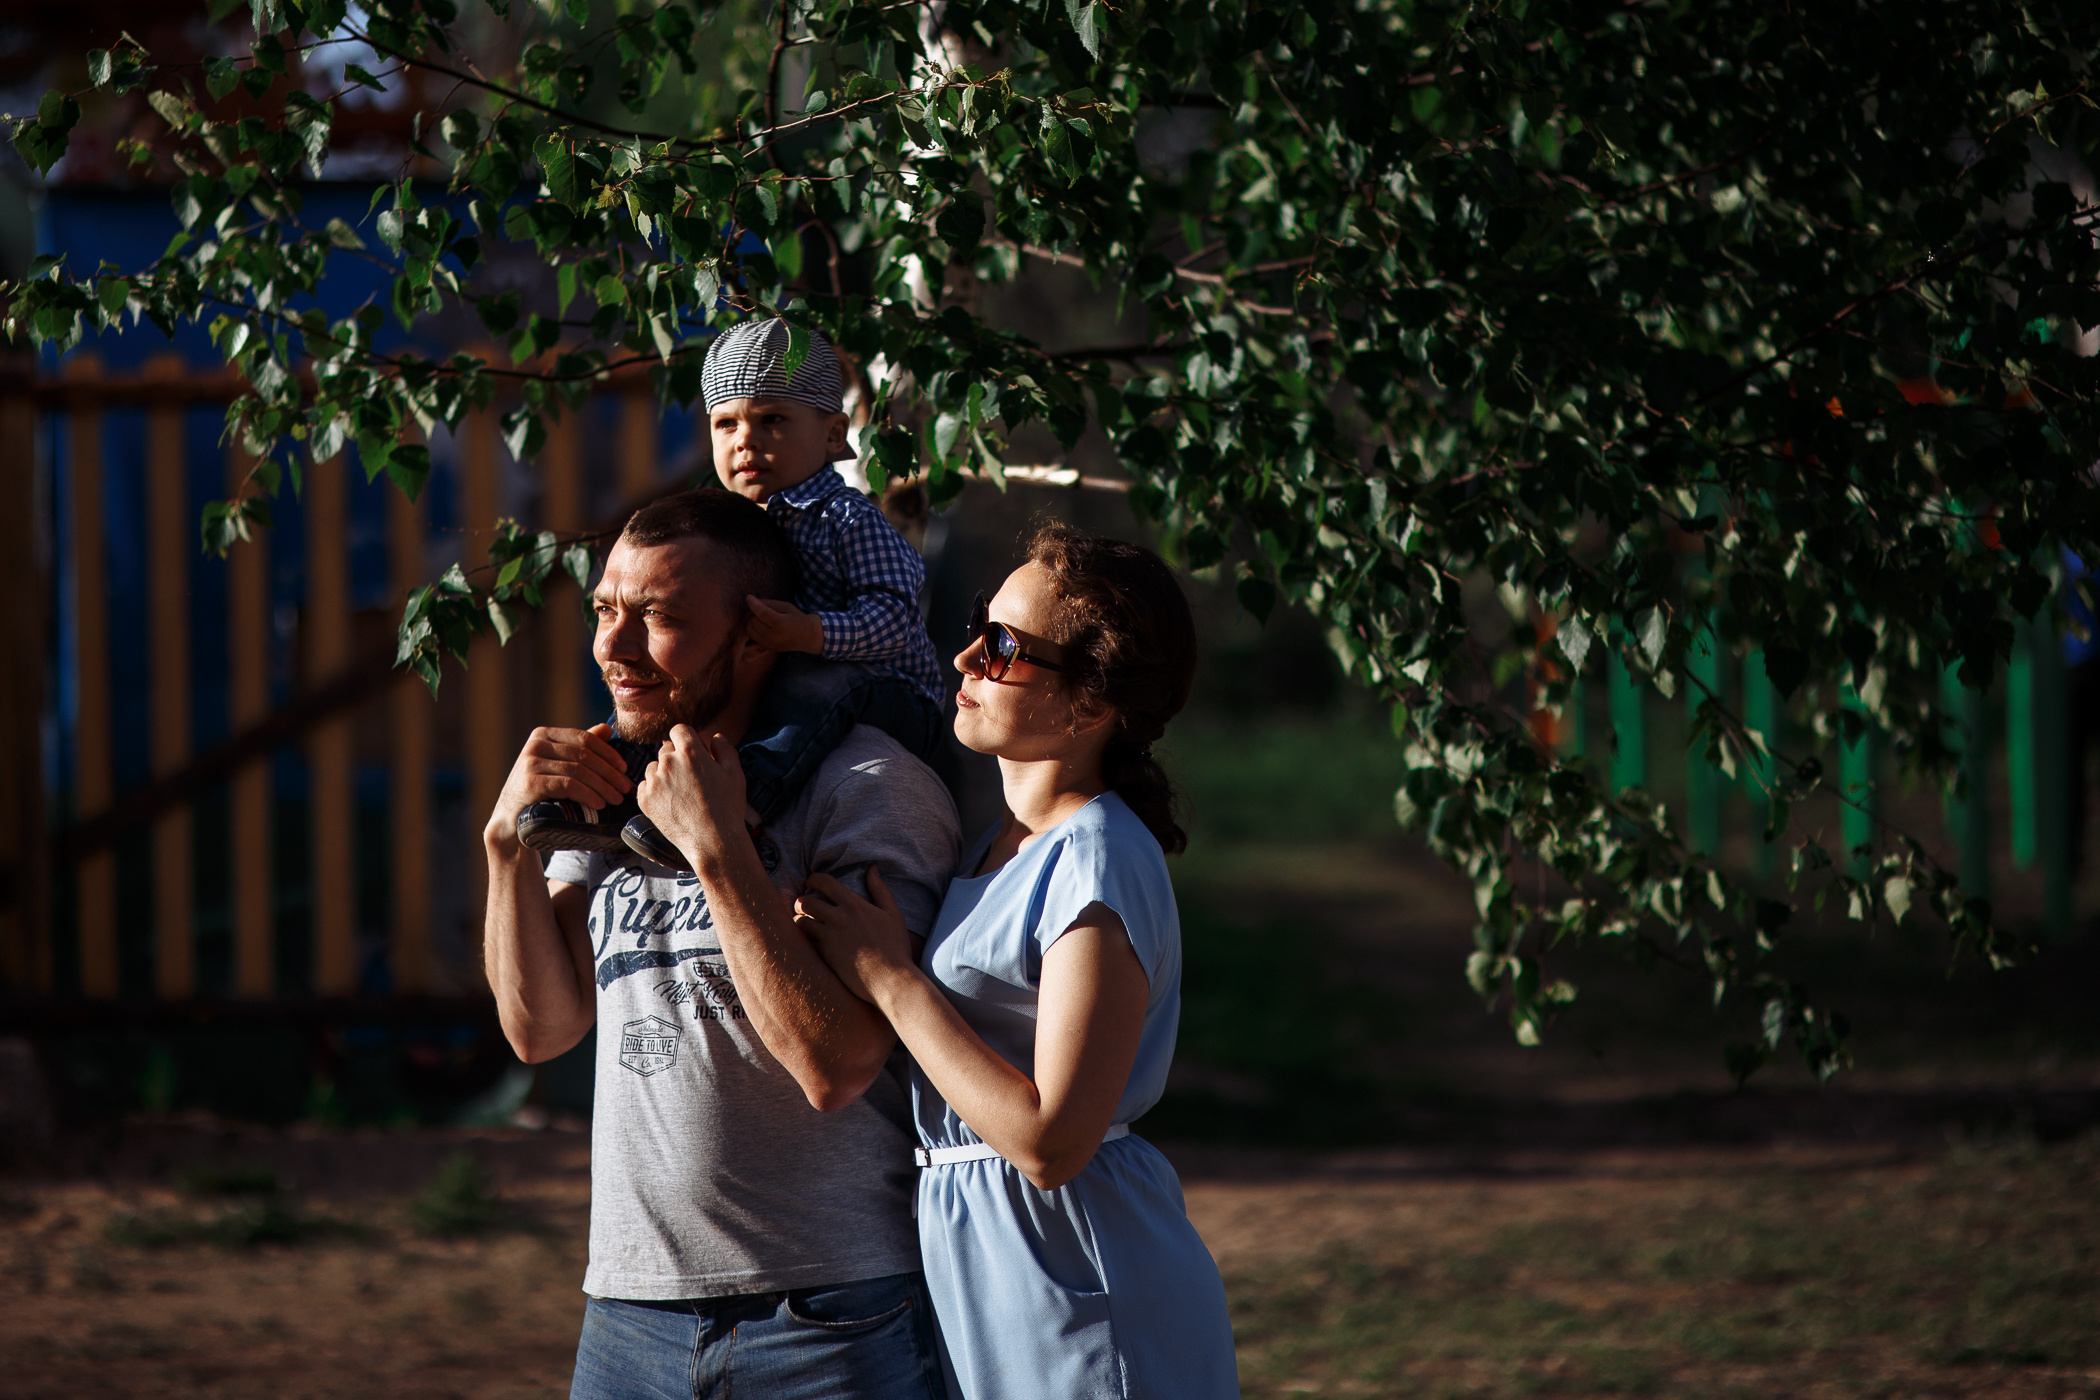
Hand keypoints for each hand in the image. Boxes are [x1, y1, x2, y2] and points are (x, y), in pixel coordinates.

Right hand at [485, 723, 632, 850]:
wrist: (511, 819)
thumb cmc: (540, 791)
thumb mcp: (559, 765)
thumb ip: (580, 747)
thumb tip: (606, 729)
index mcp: (544, 734)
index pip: (585, 738)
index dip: (608, 754)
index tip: (624, 770)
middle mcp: (535, 744)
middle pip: (584, 755)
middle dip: (609, 773)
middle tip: (625, 788)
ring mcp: (530, 762)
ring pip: (578, 770)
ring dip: (602, 786)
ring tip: (616, 799)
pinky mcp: (530, 782)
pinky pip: (567, 785)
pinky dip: (587, 794)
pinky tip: (599, 804)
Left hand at [635, 725, 748, 867]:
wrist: (712, 841)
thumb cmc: (727, 806)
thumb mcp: (735, 773)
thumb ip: (725, 749)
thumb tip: (716, 737)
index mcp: (690, 751)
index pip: (679, 730)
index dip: (686, 739)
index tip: (693, 752)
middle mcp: (668, 762)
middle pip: (666, 749)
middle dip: (677, 758)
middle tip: (691, 779)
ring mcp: (654, 781)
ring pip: (653, 768)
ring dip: (663, 774)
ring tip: (681, 794)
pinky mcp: (644, 800)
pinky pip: (643, 787)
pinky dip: (653, 791)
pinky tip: (669, 803)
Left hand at [746, 596, 825, 654]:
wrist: (807, 636)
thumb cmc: (796, 617)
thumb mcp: (786, 606)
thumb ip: (769, 603)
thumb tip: (752, 601)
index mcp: (781, 623)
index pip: (761, 612)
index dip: (753, 604)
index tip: (749, 597)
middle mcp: (774, 636)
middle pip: (753, 621)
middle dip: (755, 614)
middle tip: (762, 610)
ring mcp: (770, 644)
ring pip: (750, 630)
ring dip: (753, 622)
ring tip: (762, 619)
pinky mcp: (767, 648)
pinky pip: (752, 638)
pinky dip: (754, 630)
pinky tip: (762, 626)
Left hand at [796, 867, 917, 1004]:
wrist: (891, 980)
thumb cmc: (895, 947)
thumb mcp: (893, 914)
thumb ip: (880, 889)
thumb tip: (872, 867)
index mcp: (854, 905)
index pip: (824, 882)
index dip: (813, 879)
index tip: (811, 883)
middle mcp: (839, 919)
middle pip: (805, 902)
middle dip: (801, 902)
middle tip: (803, 907)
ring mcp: (830, 938)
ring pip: (800, 923)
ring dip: (799, 922)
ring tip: (804, 925)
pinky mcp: (825, 957)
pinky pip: (805, 943)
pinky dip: (804, 941)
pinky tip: (809, 943)